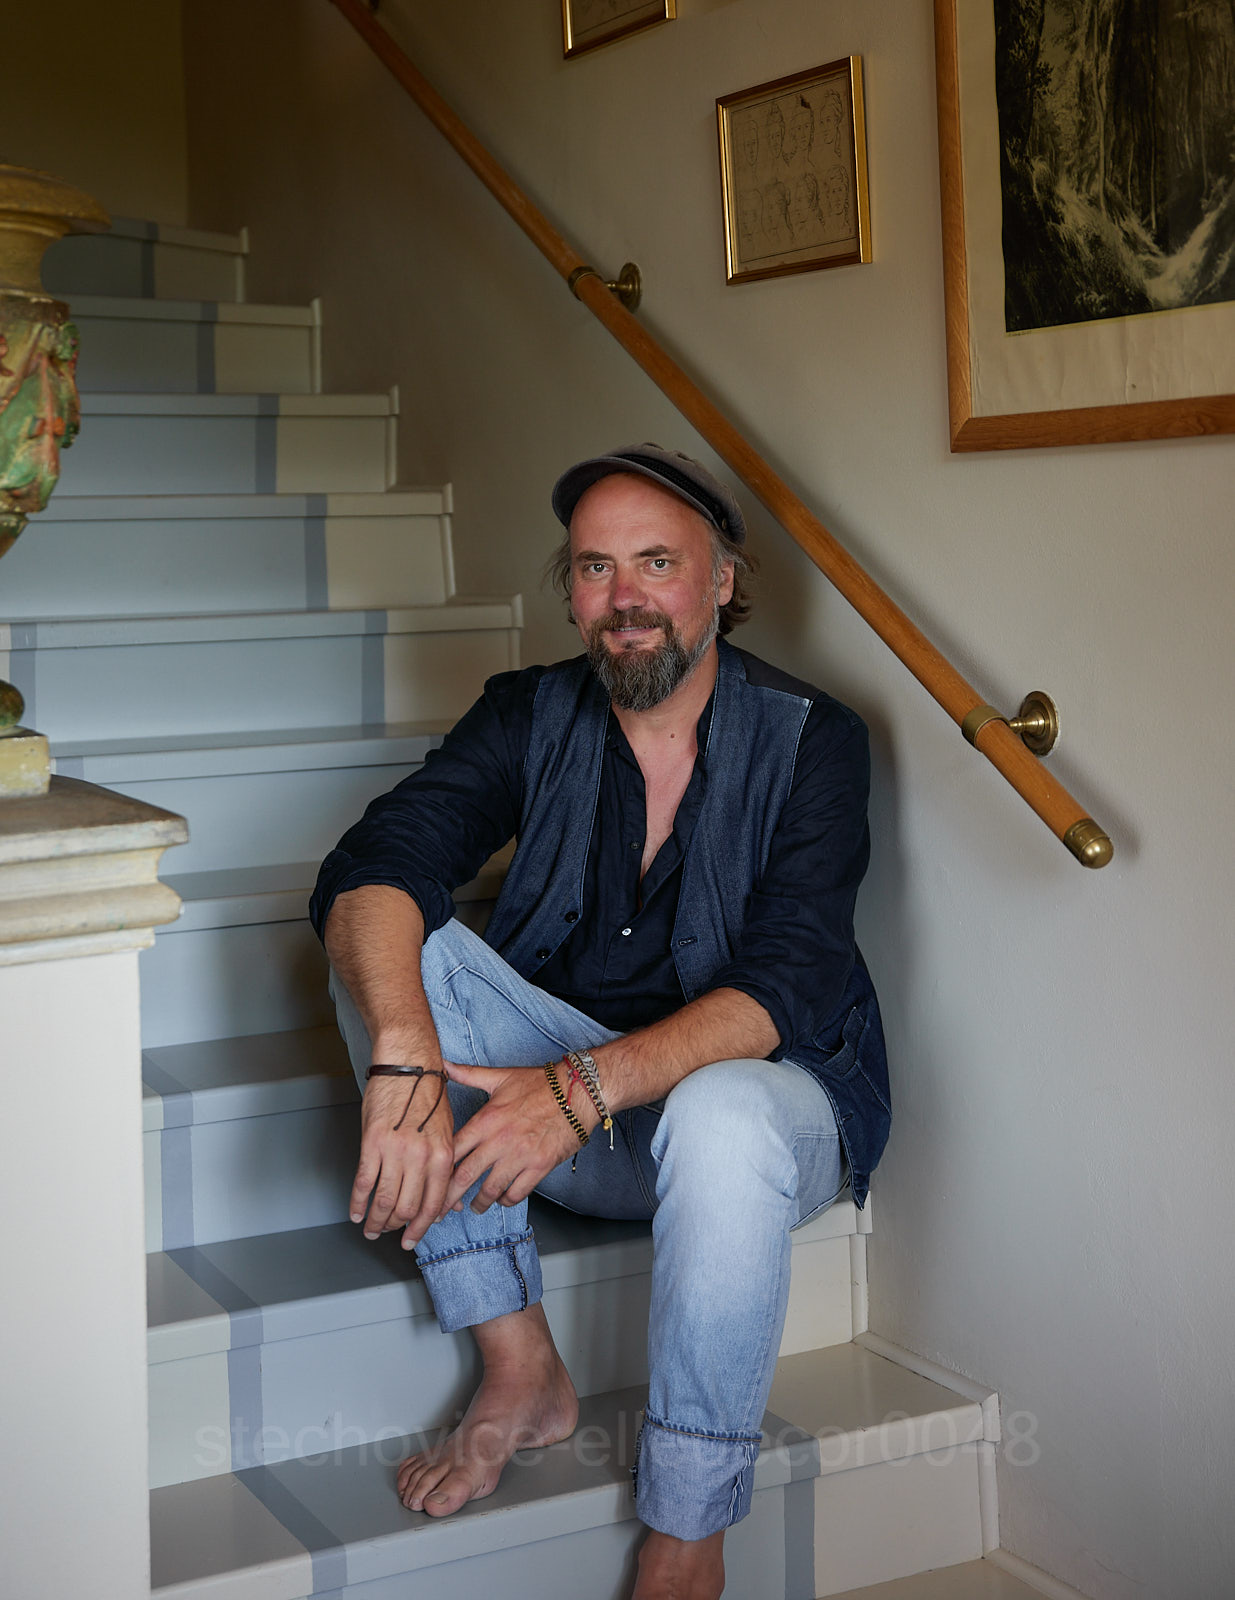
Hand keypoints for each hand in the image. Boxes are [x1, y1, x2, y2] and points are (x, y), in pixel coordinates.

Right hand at [350, 1065, 454, 1249]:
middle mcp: (421, 1157)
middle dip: (396, 1227)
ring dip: (375, 1221)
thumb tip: (449, 1201)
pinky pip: (363, 1183)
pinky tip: (356, 1212)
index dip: (421, 1227)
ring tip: (371, 1229)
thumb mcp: (447, 1131)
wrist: (408, 1065)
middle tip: (389, 1233)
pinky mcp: (371, 1142)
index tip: (412, 1238)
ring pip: (383, 1200)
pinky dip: (358, 1203)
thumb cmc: (428, 1094)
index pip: (433, 1205)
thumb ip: (445, 1168)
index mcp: (443, 1155)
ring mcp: (395, 1151)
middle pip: (407, 1208)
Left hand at [441, 1062, 588, 1215]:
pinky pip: (517, 1193)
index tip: (430, 1181)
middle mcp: (499, 1140)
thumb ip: (469, 1075)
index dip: (437, 1170)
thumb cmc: (540, 1084)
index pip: (452, 1150)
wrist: (578, 1091)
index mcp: (486, 1119)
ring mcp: (520, 1156)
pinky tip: (502, 1198)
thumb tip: (443, 1064)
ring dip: (479, 1203)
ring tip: (473, 1207)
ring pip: (490, 1189)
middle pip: (465, 1176)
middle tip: (439, 1212)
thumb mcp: (500, 1077)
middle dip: (448, 1198)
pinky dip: (506, 1200)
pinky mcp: (539, 1166)